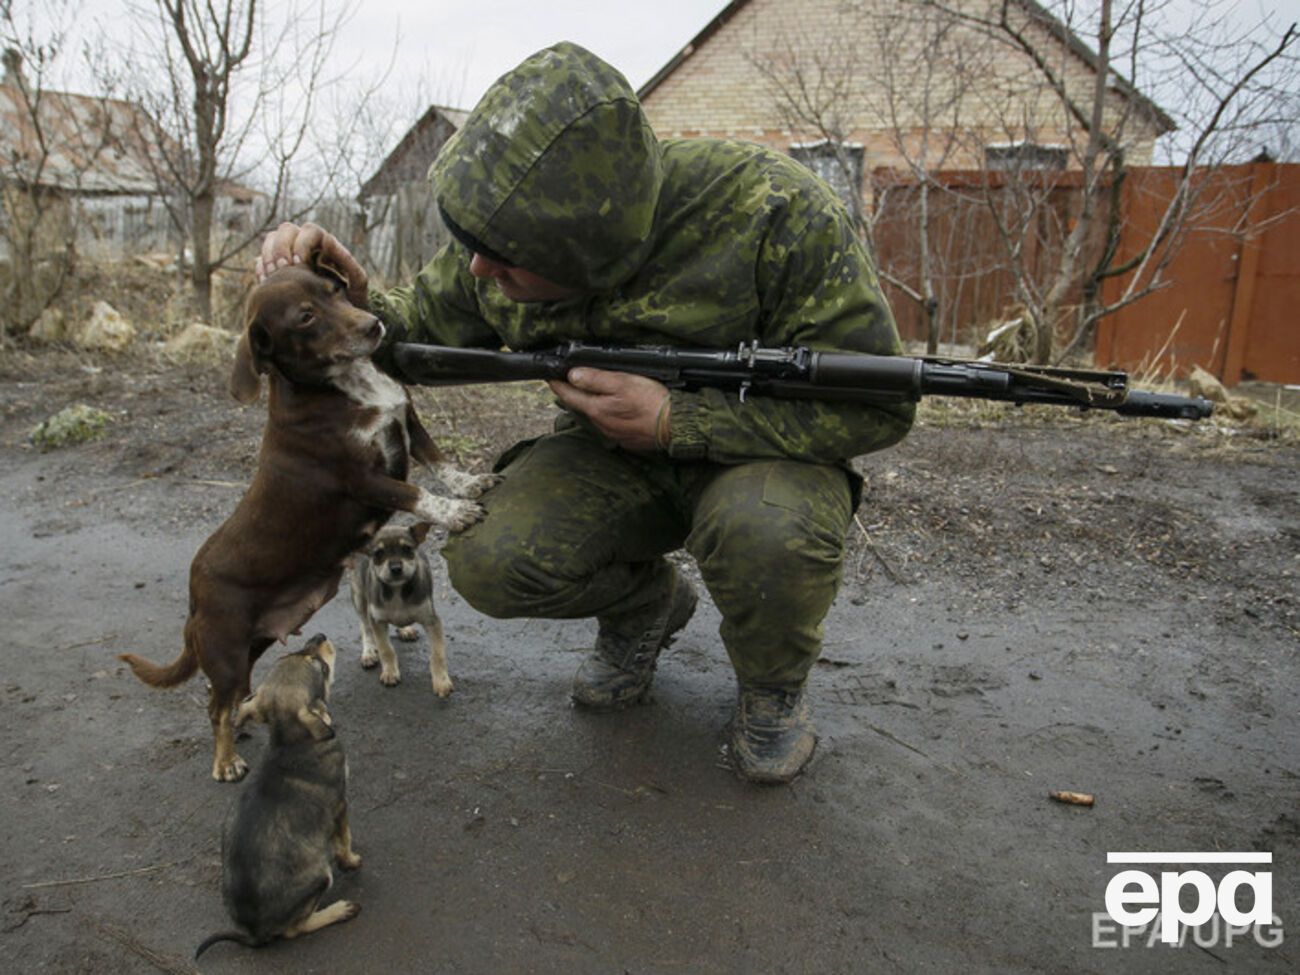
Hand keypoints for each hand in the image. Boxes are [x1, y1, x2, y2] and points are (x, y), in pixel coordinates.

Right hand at [256, 221, 369, 307]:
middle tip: (282, 269)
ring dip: (268, 255)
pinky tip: (266, 282)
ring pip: (271, 238)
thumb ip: (348, 261)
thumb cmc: (352, 301)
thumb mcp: (357, 283)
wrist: (339, 322)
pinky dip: (261, 268)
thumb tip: (328, 239)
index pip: (310, 231)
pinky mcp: (276, 268)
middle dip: (281, 248)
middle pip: (287, 229)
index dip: (301, 244)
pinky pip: (261, 258)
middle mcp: (306, 245)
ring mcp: (289, 255)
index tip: (298, 264)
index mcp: (325, 245)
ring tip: (272, 276)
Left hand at [548, 368, 669, 452]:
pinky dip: (608, 416)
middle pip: (581, 407)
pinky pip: (610, 426)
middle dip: (573, 395)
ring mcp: (613, 434)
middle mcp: (601, 424)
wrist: (675, 426)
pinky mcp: (626, 439)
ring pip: (595, 417)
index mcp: (597, 409)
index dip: (558, 384)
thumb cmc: (651, 401)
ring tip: (589, 394)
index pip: (569, 395)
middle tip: (565, 383)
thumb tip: (572, 375)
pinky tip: (615, 410)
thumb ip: (595, 379)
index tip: (550, 376)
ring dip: (591, 405)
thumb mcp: (622, 382)